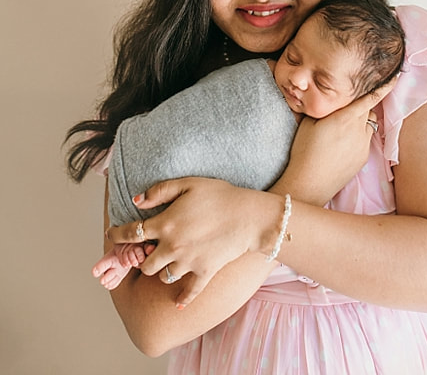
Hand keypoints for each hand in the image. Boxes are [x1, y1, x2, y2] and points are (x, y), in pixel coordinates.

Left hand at [106, 177, 277, 306]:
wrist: (251, 216)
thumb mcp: (189, 184)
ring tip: (168, 263)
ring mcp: (187, 263)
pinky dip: (183, 299)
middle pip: (144, 263)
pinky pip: (189, 292)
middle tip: (149, 250)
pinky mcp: (204, 272)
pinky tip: (178, 305)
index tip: (113, 235)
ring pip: (163, 276)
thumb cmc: (221, 196)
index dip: (117, 234)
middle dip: (143, 257)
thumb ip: (160, 191)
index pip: (130, 234)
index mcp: (165, 224)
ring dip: (162, 270)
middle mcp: (171, 248)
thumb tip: (136, 200)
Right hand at [281, 79, 395, 204]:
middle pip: (369, 109)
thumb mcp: (309, 122)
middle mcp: (359, 129)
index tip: (395, 77)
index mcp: (345, 117)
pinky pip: (367, 139)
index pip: (370, 97)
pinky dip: (360, 136)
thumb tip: (330, 97)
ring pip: (370, 124)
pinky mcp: (364, 157)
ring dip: (362, 121)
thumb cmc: (304, 151)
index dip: (383, 86)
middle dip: (363, 104)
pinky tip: (343, 144)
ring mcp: (364, 144)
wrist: (309, 183)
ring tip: (344, 127)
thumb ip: (325, 107)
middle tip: (350, 105)